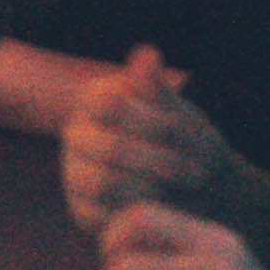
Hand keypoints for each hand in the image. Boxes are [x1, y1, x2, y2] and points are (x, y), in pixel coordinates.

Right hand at [62, 46, 239, 228]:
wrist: (193, 188)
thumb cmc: (185, 143)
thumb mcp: (178, 113)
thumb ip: (157, 89)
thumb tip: (147, 53)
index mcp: (93, 100)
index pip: (109, 104)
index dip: (152, 121)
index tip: (185, 133)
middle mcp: (75, 134)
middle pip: (110, 148)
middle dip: (161, 163)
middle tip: (196, 174)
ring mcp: (73, 172)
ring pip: (102, 183)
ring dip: (152, 188)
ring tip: (178, 189)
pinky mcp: (80, 208)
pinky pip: (102, 216)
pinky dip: (138, 213)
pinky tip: (163, 208)